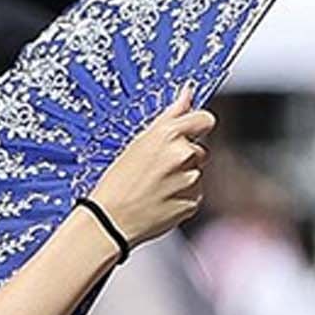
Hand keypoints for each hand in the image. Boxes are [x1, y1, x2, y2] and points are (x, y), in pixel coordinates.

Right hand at [87, 84, 215, 247]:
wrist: (109, 220)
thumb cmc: (116, 182)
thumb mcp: (137, 142)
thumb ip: (170, 116)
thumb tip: (187, 94)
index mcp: (169, 135)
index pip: (204, 119)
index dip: (196, 125)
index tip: (188, 132)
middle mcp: (184, 155)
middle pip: (200, 148)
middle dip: (185, 155)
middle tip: (157, 167)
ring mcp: (191, 180)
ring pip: (197, 172)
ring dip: (182, 176)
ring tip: (155, 185)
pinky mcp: (194, 201)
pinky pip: (194, 193)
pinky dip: (181, 195)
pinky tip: (160, 198)